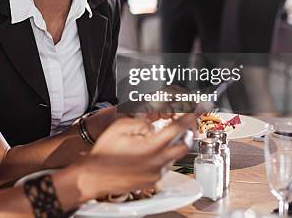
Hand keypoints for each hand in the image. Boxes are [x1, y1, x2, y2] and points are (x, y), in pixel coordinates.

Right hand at [75, 114, 195, 199]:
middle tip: (185, 123)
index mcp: (151, 147)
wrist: (94, 176)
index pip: (177, 129)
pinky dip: (162, 156)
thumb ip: (141, 121)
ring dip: (172, 144)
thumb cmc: (104, 153)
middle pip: (184, 145)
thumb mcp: (120, 127)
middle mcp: (157, 163)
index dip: (189, 117)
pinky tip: (149, 152)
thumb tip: (153, 123)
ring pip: (174, 156)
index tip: (197, 110)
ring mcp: (156, 174)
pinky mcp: (152, 181)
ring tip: (160, 137)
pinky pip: (165, 166)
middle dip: (187, 132)